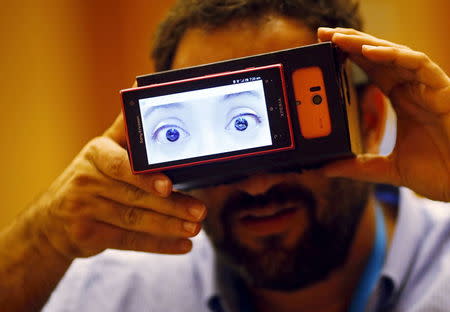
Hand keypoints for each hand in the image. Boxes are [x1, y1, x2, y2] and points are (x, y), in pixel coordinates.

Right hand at [29, 113, 206, 258]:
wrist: (53, 218)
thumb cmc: (91, 177)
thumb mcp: (103, 150)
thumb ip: (125, 129)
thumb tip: (141, 89)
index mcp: (96, 155)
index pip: (121, 165)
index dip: (145, 176)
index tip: (169, 184)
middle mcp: (86, 181)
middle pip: (135, 196)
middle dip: (171, 206)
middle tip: (200, 210)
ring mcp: (84, 211)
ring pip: (134, 220)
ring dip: (169, 226)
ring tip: (196, 228)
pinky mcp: (89, 235)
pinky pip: (129, 242)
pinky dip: (159, 245)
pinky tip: (182, 246)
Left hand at [318, 27, 449, 201]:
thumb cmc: (439, 172)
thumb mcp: (389, 169)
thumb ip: (359, 166)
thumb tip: (327, 169)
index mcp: (402, 100)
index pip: (372, 70)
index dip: (350, 56)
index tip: (325, 48)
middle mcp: (413, 89)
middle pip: (380, 56)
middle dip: (352, 42)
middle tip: (324, 33)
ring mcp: (427, 88)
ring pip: (396, 55)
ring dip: (366, 44)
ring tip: (339, 38)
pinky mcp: (442, 90)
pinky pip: (418, 64)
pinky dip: (394, 56)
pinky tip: (369, 52)